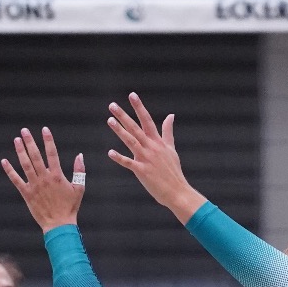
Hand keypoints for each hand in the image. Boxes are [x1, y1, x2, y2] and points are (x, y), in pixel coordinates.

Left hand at [0, 128, 85, 230]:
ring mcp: (34, 185)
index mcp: (57, 176)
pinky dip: (9, 170)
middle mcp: (44, 178)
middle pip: (36, 156)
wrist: (59, 224)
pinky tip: (4, 161)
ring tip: (16, 140)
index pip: (52, 154)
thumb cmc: (70, 206)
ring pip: (25, 165)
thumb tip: (80, 155)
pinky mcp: (27, 193)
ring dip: (20, 151)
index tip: (44, 130)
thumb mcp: (79, 188)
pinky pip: (16, 180)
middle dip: (30, 142)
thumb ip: (79, 171)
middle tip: (24, 130)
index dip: (48, 140)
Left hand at [106, 93, 207, 221]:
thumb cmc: (173, 171)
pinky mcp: (142, 171)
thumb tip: (171, 115)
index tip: (132, 95)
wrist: (177, 191)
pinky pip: (129, 163)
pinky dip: (120, 158)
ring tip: (110, 120)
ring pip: (131, 141)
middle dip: (124, 116)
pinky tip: (110, 152)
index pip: (147, 120)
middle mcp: (151, 147)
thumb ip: (168, 132)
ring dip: (120, 131)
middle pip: (136, 128)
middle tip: (112, 105)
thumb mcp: (171, 149)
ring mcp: (146, 159)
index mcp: (157, 142)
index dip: (139, 107)